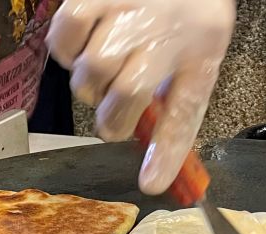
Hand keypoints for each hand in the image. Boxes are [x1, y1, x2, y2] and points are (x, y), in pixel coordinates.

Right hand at [46, 0, 235, 194]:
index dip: (166, 153)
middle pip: (127, 92)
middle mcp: (166, 28)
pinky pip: (65, 34)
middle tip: (116, 113)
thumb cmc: (188, 15)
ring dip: (91, 87)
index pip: (184, 112)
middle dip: (114, 118)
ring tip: (104, 74)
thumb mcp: (198, 59)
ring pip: (93, 69)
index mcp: (200, 52)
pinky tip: (84, 48)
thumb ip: (177, 107)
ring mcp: (128, 8)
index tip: (151, 184)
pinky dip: (67, 52)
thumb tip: (156, 169)